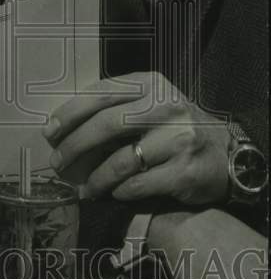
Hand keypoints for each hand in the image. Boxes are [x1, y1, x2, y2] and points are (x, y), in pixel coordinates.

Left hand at [46, 72, 229, 205]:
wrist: (228, 154)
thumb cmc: (176, 128)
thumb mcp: (151, 105)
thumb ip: (116, 108)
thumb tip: (63, 128)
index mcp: (152, 84)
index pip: (102, 94)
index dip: (70, 113)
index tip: (50, 131)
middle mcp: (166, 107)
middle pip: (106, 124)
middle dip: (74, 145)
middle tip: (57, 162)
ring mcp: (178, 139)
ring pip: (120, 160)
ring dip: (95, 178)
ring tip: (84, 188)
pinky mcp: (183, 171)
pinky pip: (137, 184)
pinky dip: (119, 191)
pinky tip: (113, 194)